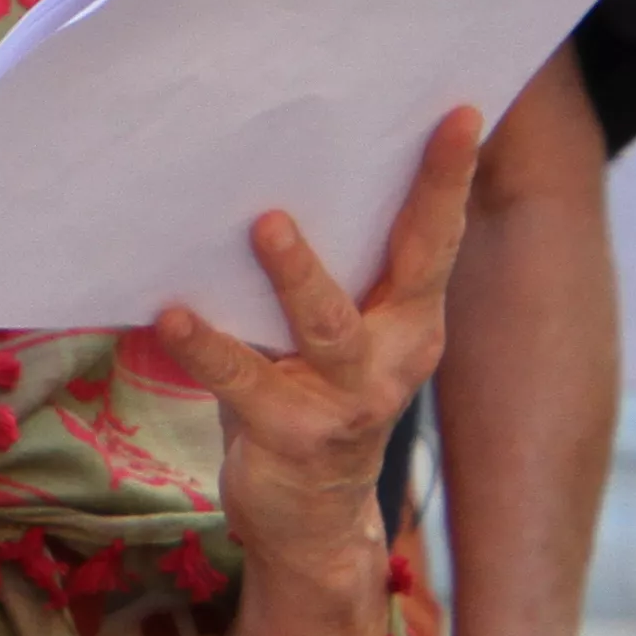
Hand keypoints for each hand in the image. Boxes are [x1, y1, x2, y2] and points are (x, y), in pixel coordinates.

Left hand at [152, 105, 486, 627]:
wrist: (311, 524)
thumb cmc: (309, 400)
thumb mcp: (334, 335)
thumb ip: (327, 273)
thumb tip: (271, 173)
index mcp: (411, 320)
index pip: (437, 236)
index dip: (449, 175)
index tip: (464, 111)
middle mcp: (395, 355)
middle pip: (414, 264)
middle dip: (425, 195)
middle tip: (424, 131)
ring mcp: (347, 398)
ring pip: (326, 324)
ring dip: (296, 272)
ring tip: (267, 223)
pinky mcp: (290, 433)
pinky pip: (242, 380)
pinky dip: (206, 347)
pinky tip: (171, 315)